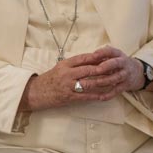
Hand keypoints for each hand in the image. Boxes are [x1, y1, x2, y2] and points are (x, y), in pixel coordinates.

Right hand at [21, 47, 141, 112]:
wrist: (36, 92)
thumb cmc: (49, 79)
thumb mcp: (60, 67)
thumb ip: (74, 64)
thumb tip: (91, 59)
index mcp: (65, 64)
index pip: (84, 58)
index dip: (97, 57)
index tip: (108, 56)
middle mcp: (67, 74)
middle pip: (89, 70)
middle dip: (104, 69)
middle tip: (116, 68)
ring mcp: (69, 86)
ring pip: (90, 83)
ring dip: (103, 83)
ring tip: (114, 81)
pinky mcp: (69, 97)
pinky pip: (86, 96)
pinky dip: (97, 95)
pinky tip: (105, 95)